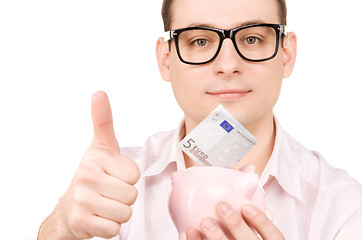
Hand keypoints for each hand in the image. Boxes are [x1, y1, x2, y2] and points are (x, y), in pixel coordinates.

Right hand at [38, 91, 140, 239]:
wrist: (70, 206)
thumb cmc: (92, 175)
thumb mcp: (101, 146)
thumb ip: (103, 121)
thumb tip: (99, 93)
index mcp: (96, 157)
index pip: (134, 174)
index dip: (128, 178)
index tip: (113, 175)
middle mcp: (87, 176)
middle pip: (131, 194)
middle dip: (124, 197)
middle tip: (109, 192)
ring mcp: (82, 200)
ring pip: (125, 212)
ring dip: (119, 212)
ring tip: (105, 204)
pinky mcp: (81, 222)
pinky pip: (114, 229)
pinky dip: (110, 226)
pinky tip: (99, 217)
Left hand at [186, 202, 283, 239]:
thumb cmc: (247, 235)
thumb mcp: (258, 227)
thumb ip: (253, 207)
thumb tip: (248, 175)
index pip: (273, 235)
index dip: (261, 221)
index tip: (247, 207)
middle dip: (235, 224)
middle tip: (221, 206)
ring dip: (216, 236)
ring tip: (205, 221)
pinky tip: (191, 232)